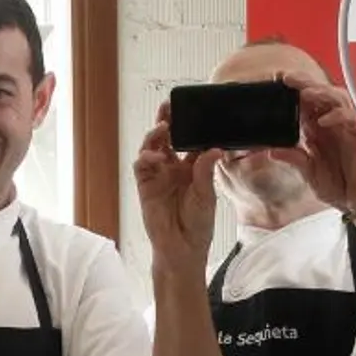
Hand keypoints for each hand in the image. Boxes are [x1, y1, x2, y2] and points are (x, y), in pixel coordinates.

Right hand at [134, 100, 222, 277]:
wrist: (182, 248)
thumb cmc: (198, 225)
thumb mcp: (207, 195)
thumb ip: (205, 171)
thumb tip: (214, 148)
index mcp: (191, 168)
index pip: (189, 140)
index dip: (189, 125)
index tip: (192, 109)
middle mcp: (173, 168)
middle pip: (167, 138)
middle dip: (166, 121)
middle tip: (168, 107)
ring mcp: (158, 176)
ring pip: (152, 147)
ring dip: (155, 135)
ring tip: (163, 128)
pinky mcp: (145, 186)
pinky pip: (141, 166)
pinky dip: (146, 157)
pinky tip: (155, 156)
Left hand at [270, 72, 355, 211]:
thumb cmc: (338, 184)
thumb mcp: (308, 172)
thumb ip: (294, 158)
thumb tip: (271, 150)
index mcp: (319, 129)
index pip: (306, 102)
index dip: (293, 90)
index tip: (276, 81)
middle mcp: (333, 124)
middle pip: (321, 93)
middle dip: (304, 83)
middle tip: (286, 78)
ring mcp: (348, 128)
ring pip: (337, 99)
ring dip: (321, 93)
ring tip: (304, 93)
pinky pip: (351, 120)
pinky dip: (337, 116)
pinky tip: (323, 120)